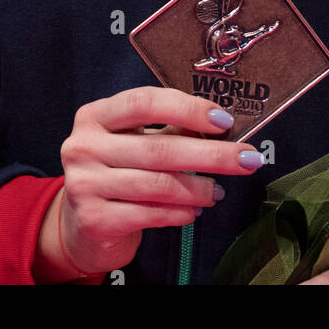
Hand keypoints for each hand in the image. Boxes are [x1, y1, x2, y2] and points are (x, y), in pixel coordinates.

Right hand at [32, 85, 265, 282]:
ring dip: (199, 188)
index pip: (145, 102)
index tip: (224, 120)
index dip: (188, 108)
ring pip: (159, 184)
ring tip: (219, 190)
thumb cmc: (116, 174)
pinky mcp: (95, 220)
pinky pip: (152, 213)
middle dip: (212, 154)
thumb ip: (170, 129)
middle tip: (247, 159)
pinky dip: (181, 212)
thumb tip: (222, 123)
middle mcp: (84, 146)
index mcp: (95, 116)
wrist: (80, 226)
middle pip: (160, 147)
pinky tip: (195, 210)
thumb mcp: (135, 142)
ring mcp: (86, 184)